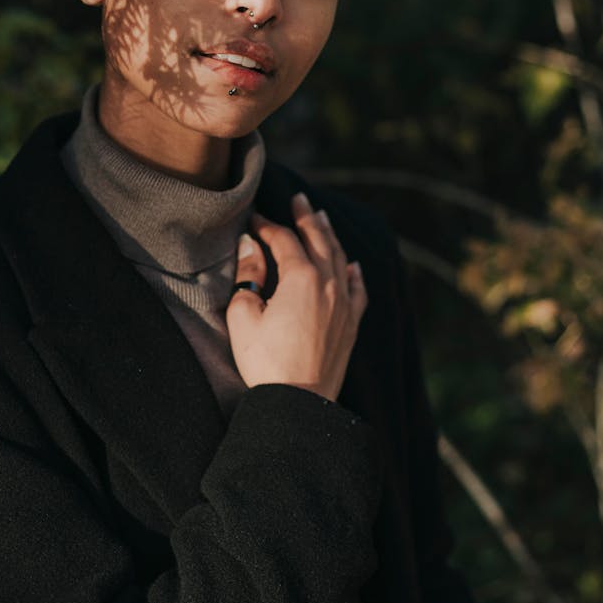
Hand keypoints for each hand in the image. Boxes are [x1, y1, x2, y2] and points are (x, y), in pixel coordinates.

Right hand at [226, 193, 367, 400]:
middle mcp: (329, 284)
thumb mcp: (244, 316)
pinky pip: (358, 289)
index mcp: (301, 278)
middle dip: (307, 218)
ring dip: (330, 236)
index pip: (285, 241)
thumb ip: (249, 276)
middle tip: (300, 199)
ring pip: (340, 258)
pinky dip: (354, 272)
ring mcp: (345, 304)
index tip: (254, 220)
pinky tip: (352, 265)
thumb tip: (251, 247)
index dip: (268, 227)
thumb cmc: (266, 362)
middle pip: (318, 240)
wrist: (299, 403)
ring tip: (322, 219)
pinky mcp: (352, 324)